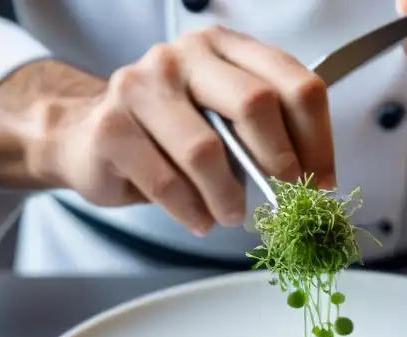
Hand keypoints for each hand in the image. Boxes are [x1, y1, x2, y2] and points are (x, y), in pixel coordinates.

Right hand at [36, 27, 334, 234]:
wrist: (85, 138)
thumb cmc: (167, 136)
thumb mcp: (224, 123)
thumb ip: (267, 137)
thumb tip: (315, 182)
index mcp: (224, 49)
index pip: (294, 83)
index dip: (317, 139)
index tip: (320, 181)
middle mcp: (183, 57)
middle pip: (256, 104)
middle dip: (279, 163)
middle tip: (284, 198)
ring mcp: (142, 86)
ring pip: (206, 151)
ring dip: (228, 198)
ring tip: (230, 214)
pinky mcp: (111, 128)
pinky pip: (166, 182)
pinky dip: (191, 211)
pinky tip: (198, 218)